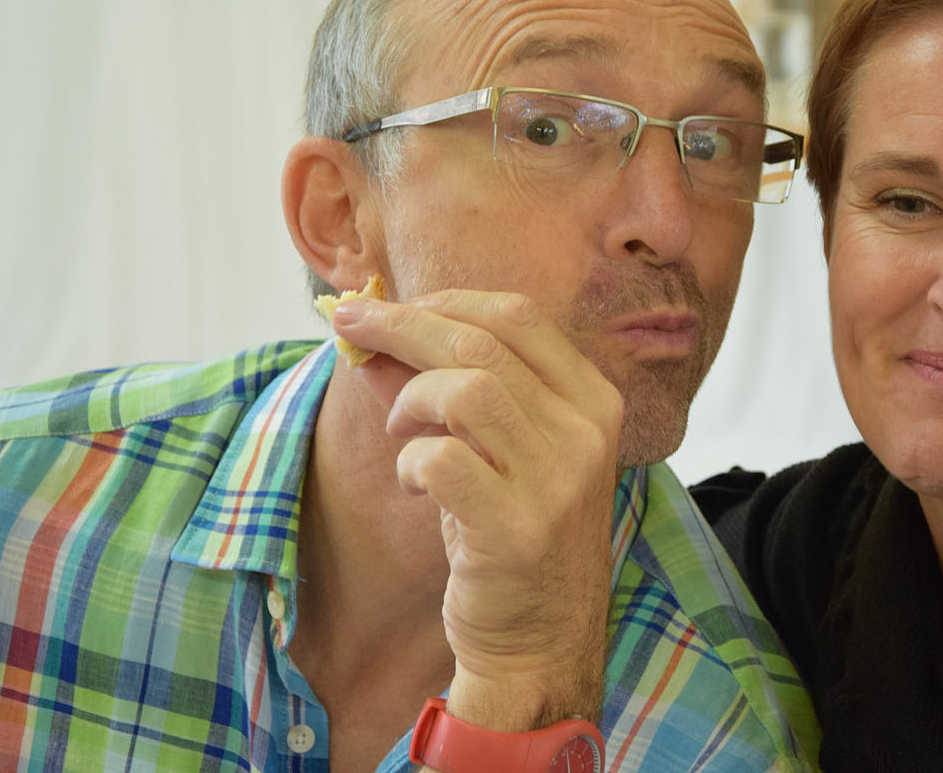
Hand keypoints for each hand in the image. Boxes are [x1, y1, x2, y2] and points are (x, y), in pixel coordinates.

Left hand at [331, 290, 622, 730]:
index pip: (518, 315)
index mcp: (593, 400)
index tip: (390, 307)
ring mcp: (557, 481)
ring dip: (410, 399)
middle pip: (482, 341)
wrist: (541, 643)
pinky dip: (410, 461)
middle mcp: (585, 432)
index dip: (444, 299)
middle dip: (403, 325)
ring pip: (466, 388)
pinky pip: (442, 459)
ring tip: (400, 430)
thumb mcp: (499, 450)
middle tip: (350, 326)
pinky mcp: (516, 529)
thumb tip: (376, 331)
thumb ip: (451, 388)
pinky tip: (413, 484)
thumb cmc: (513, 535)